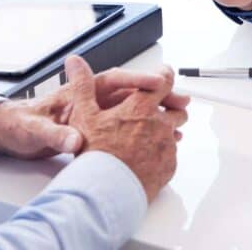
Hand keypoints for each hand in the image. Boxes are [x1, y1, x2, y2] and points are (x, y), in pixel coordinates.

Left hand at [0, 64, 190, 159]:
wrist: (12, 135)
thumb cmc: (22, 127)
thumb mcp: (34, 132)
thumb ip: (55, 135)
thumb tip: (74, 142)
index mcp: (78, 92)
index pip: (112, 80)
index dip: (136, 80)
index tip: (156, 84)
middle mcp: (91, 99)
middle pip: (131, 91)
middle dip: (158, 93)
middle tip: (181, 99)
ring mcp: (98, 112)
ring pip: (136, 106)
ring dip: (159, 110)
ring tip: (182, 119)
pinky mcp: (101, 128)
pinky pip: (132, 123)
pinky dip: (150, 127)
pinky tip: (166, 136)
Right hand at [65, 55, 187, 201]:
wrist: (106, 191)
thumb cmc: (94, 154)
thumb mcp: (83, 115)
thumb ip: (82, 86)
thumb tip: (74, 61)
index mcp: (141, 106)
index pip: (164, 81)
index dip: (164, 76)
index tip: (162, 76)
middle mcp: (159, 123)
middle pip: (177, 107)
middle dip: (171, 105)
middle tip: (158, 108)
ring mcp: (167, 146)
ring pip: (176, 131)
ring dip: (168, 128)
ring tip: (151, 134)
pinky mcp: (169, 166)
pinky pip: (171, 153)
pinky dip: (163, 151)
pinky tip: (148, 156)